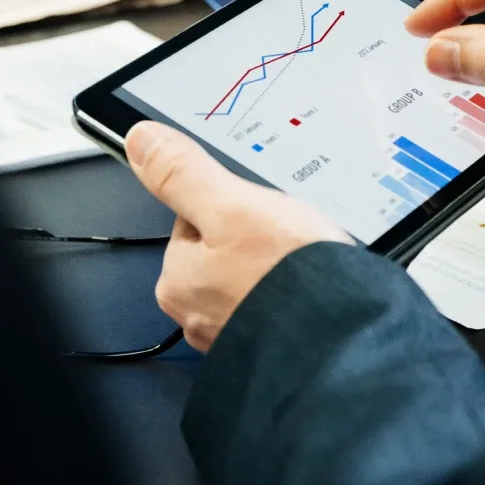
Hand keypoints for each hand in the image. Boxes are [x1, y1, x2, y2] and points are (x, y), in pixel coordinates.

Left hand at [126, 122, 351, 352]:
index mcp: (178, 279)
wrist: (344, 339)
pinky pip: (276, 305)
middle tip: (289, 236)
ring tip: (306, 262)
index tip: (259, 209)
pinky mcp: (269, 344)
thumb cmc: (287, 278)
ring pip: (252, 277)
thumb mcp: (234, 206)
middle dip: (257, 237)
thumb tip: (140, 140)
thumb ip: (185, 173)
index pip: (194, 218)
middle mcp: (197, 314)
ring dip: (277, 267)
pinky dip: (293, 294)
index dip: (232, 204)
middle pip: (224, 248)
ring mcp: (235, 333)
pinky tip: (314, 287)